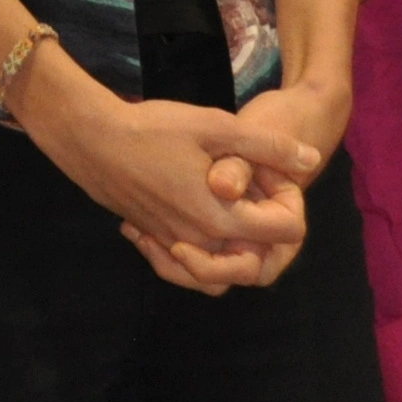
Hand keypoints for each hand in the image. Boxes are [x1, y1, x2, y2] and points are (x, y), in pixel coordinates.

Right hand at [29, 76, 323, 269]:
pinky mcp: (154, 241)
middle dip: (267, 229)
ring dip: (236, 251)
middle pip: (259, 260)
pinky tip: (194, 222)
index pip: (287, 231)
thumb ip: (267, 146)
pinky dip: (200, 258)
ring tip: (230, 208)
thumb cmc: (152, 130)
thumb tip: (310, 159)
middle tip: (253, 187)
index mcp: (223, 217)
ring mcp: (176, 246)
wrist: (91, 140)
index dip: (289, 198)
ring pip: (222, 275)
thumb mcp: (216, 126)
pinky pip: (187, 270)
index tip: (268, 169)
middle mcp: (203, 242)